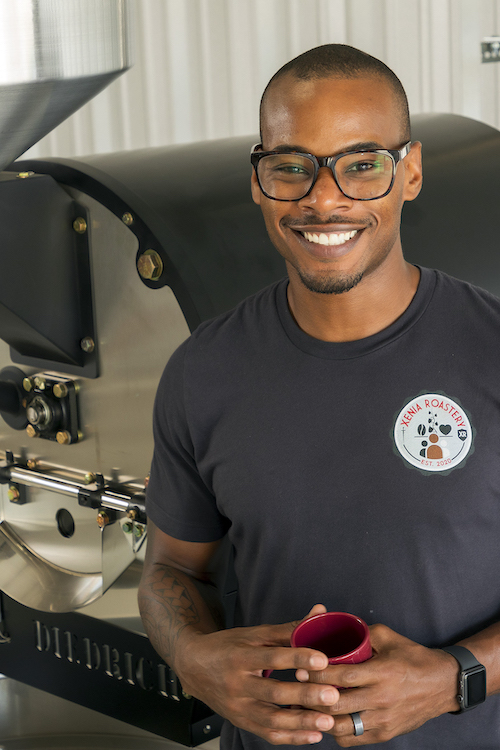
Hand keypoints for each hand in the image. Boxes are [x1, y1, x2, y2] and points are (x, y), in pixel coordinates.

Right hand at [174, 604, 339, 744]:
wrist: (193, 666)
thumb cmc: (227, 647)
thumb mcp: (254, 633)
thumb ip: (288, 628)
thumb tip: (319, 613)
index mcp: (240, 656)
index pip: (271, 657)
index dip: (298, 658)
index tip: (323, 660)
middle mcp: (237, 684)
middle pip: (273, 692)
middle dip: (305, 696)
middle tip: (332, 695)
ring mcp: (238, 707)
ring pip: (272, 720)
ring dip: (302, 722)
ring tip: (328, 720)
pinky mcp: (241, 722)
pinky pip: (268, 734)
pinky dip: (292, 737)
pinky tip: (313, 734)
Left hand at [295, 623, 458, 745]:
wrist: (443, 684)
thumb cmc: (414, 657)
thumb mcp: (389, 637)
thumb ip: (362, 633)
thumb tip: (337, 627)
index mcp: (383, 673)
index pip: (343, 676)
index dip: (319, 675)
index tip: (300, 670)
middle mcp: (382, 699)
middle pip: (338, 705)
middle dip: (312, 698)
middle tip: (295, 689)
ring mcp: (383, 720)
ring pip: (342, 727)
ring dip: (321, 719)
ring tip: (304, 707)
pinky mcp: (385, 734)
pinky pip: (353, 739)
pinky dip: (336, 731)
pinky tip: (325, 720)